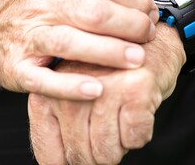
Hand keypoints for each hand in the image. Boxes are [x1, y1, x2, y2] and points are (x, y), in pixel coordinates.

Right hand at [0, 0, 167, 98]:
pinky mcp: (18, 67)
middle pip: (92, 13)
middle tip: (147, 36)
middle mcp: (40, 4)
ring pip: (71, 42)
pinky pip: (45, 79)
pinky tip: (96, 89)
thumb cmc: (41, 4)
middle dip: (129, 25)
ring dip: (108, 52)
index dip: (135, 1)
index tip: (151, 13)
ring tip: (136, 59)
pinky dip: (71, 86)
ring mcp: (27, 37)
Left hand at [28, 23, 185, 163]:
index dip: (67, 163)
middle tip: (107, 131)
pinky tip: (136, 111)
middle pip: (80, 156)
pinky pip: (135, 139)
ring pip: (108, 153)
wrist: (144, 43)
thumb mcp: (73, 96)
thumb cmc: (107, 74)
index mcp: (50, 92)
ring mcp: (105, 89)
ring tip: (120, 118)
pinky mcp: (135, 90)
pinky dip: (139, 134)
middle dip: (97, 155)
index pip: (49, 151)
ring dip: (119, 146)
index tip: (80, 159)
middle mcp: (72, 89)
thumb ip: (59, 127)